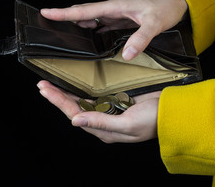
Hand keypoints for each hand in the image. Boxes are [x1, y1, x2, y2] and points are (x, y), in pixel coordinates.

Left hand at [37, 80, 160, 142]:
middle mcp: (103, 121)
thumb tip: (76, 120)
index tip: (45, 90)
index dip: (59, 102)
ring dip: (67, 92)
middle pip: (75, 107)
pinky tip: (76, 83)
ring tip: (52, 84)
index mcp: (104, 130)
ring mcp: (110, 111)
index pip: (75, 114)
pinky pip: (95, 95)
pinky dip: (83, 88)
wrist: (171, 111)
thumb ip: (102, 122)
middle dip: (58, 96)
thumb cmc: (154, 120)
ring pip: (82, 101)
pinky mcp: (116, 101)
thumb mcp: (128, 124)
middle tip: (42, 84)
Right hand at [41, 0, 187, 60]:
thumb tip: (126, 55)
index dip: (64, 12)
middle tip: (49, 26)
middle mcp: (113, 9)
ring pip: (92, 20)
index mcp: (115, 6)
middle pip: (84, 14)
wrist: (176, 1)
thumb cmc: (165, 8)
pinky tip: (91, 41)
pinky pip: (103, 26)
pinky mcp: (122, 20)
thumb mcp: (155, 23)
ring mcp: (117, 15)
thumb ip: (141, 38)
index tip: (46, 12)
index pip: (85, 10)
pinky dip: (94, 32)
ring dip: (79, 26)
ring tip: (65, 36)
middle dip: (66, 18)